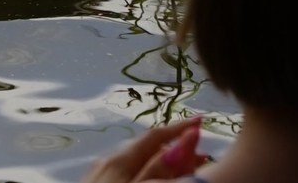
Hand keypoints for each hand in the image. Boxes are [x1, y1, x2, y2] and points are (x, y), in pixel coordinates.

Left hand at [83, 117, 205, 182]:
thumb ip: (159, 171)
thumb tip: (186, 142)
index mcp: (118, 162)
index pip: (154, 136)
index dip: (180, 128)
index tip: (201, 122)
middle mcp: (105, 163)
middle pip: (144, 147)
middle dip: (174, 148)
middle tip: (201, 156)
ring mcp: (95, 175)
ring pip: (133, 160)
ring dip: (159, 162)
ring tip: (181, 172)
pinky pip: (123, 172)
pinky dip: (143, 172)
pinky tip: (148, 182)